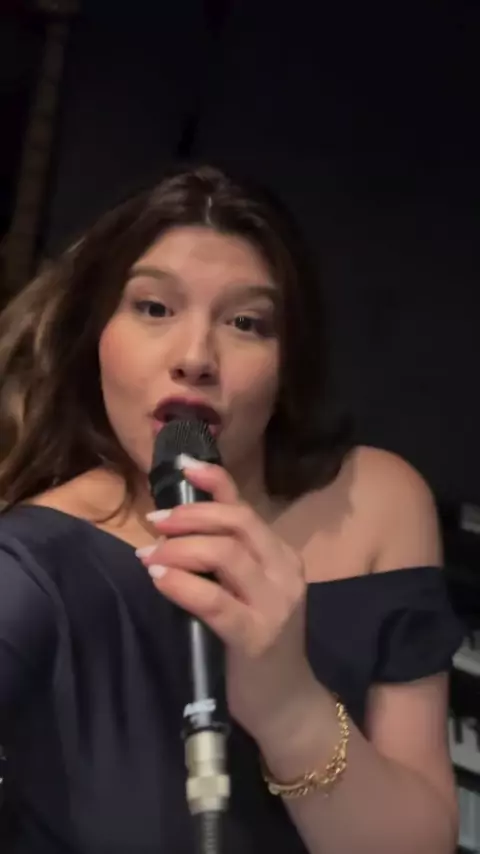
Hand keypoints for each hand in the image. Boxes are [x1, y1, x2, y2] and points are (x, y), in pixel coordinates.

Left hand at [137, 457, 315, 741]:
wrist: (286, 703)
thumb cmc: (259, 645)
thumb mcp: (249, 591)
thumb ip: (226, 560)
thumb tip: (175, 528)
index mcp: (282, 556)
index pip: (247, 508)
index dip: (215, 482)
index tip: (183, 468)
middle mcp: (285, 572)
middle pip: (237, 523)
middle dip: (190, 515)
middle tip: (155, 522)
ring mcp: (275, 604)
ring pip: (226, 554)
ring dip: (180, 547)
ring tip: (150, 554)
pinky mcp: (256, 636)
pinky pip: (214, 600)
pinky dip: (182, 583)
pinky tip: (159, 577)